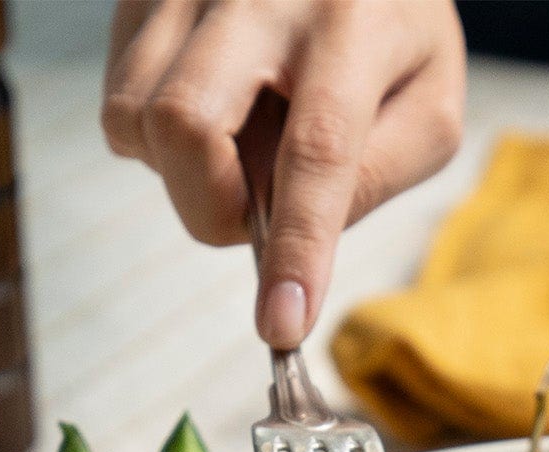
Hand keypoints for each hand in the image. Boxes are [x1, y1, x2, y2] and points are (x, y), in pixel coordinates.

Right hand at [102, 0, 464, 346]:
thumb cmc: (393, 22)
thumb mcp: (428, 99)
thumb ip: (378, 173)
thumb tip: (296, 236)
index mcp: (352, 24)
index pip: (314, 151)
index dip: (294, 248)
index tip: (281, 323)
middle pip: (186, 125)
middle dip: (211, 208)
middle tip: (251, 214)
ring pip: (137, 118)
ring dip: (184, 172)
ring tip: (239, 142)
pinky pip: (120, 96)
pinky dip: (157, 136)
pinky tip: (211, 108)